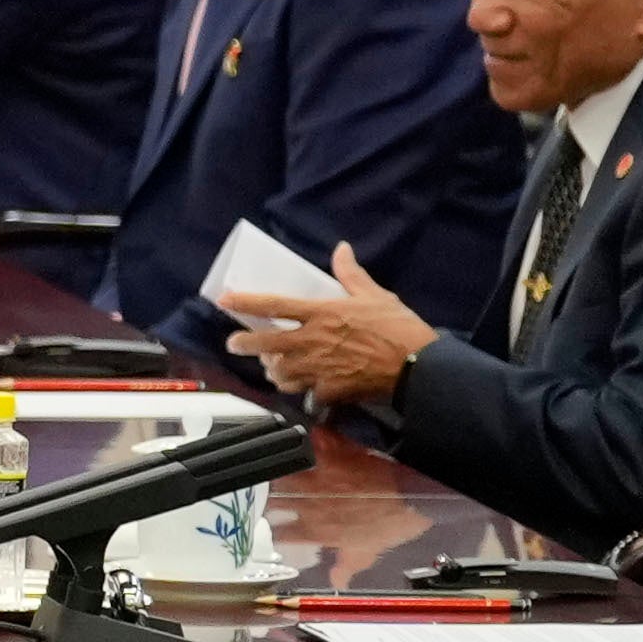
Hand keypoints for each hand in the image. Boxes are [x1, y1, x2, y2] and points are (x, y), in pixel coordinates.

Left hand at [218, 268, 436, 407]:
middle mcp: (313, 341)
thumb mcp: (375, 295)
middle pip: (265, 344)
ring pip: (279, 372)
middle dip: (244, 345)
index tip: (224, 301)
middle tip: (235, 344)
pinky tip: (300, 388)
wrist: (418, 367)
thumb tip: (341, 249)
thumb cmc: (397, 327)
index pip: (274, 305)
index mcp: (321, 313)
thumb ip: (351, 274)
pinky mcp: (329, 391)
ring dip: (272, 370)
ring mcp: (318, 368)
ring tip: (271, 367)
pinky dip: (299, 390)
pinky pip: (303, 392)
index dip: (245, 303)